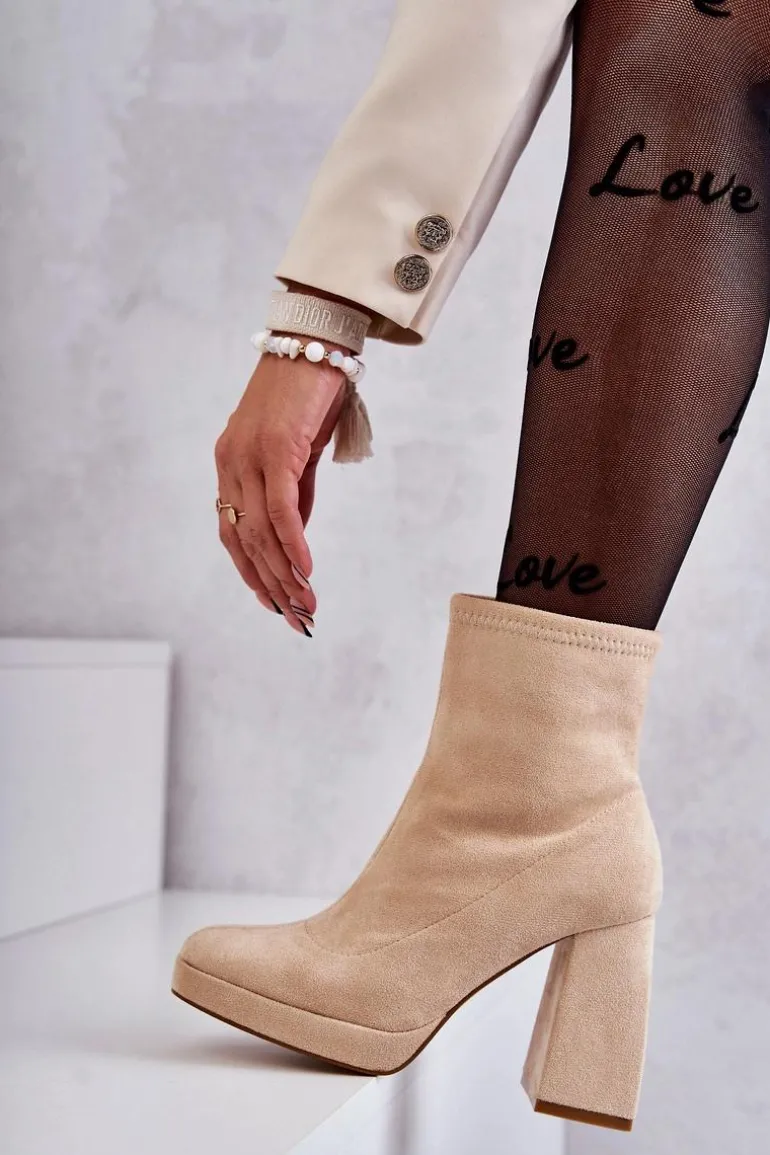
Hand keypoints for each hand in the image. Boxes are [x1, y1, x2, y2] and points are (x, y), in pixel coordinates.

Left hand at [214, 335, 350, 636]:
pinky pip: (280, 508)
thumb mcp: (297, 452)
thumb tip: (294, 537)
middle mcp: (230, 463)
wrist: (314, 343)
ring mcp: (248, 455)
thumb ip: (292, 493)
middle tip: (296, 618)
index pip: (233, 532)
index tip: (274, 604)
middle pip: (244, 540)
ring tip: (306, 604)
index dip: (252, 573)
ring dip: (285, 574)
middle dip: (271, 585)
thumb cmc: (308, 394)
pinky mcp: (275, 448)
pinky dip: (293, 543)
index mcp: (230, 464)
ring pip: (261, 531)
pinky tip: (305, 570)